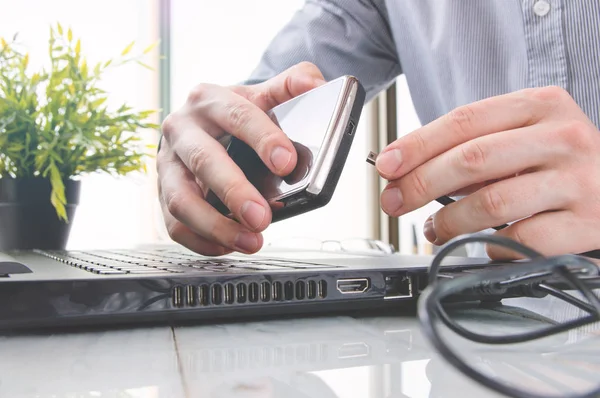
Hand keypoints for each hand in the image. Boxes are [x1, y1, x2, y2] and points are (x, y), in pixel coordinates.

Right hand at [157, 62, 325, 255]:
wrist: (202, 125)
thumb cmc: (235, 115)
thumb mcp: (261, 95)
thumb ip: (292, 85)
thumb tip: (316, 83)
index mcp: (209, 99)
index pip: (237, 114)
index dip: (263, 138)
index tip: (287, 163)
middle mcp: (182, 129)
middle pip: (203, 160)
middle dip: (234, 191)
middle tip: (262, 217)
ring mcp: (168, 164)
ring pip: (181, 200)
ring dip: (216, 226)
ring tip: (251, 240)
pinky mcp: (163, 193)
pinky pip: (174, 224)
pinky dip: (201, 241)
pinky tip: (229, 245)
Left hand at [376, 86, 599, 258]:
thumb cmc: (559, 163)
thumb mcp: (523, 137)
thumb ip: (472, 147)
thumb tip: (405, 170)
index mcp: (541, 105)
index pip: (465, 121)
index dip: (417, 145)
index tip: (386, 166)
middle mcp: (563, 137)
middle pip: (472, 159)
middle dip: (421, 183)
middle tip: (395, 202)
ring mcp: (580, 180)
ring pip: (491, 202)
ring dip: (448, 221)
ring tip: (434, 229)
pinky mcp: (587, 222)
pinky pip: (521, 240)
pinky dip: (490, 246)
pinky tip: (484, 244)